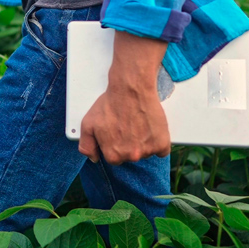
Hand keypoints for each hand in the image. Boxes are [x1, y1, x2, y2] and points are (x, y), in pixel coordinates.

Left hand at [77, 29, 171, 164]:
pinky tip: (150, 128)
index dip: (115, 144)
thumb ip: (87, 145)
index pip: (114, 158)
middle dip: (129, 144)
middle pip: (130, 156)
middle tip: (128, 126)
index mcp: (113, 155)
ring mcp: (147, 151)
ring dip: (143, 143)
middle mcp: (130, 156)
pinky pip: (161, 150)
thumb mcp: (88, 123)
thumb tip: (94, 158)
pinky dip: (158, 142)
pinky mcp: (161, 143)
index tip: (117, 132)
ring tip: (139, 124)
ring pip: (146, 153)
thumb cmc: (110, 103)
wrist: (131, 89)